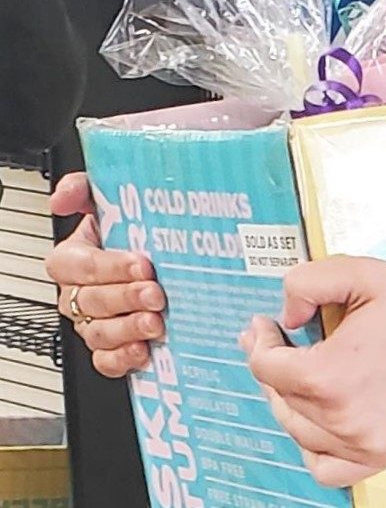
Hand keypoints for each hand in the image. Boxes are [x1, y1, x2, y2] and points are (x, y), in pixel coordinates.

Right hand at [44, 172, 166, 376]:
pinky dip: (122, 359)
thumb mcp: (109, 201)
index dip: (108, 266)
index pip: (78, 265)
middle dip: (125, 297)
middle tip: (156, 293)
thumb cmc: (131, 230)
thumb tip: (63, 197)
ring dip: (127, 328)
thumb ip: (83, 189)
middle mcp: (78, 294)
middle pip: (91, 300)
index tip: (142, 263)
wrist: (158, 257)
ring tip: (156, 322)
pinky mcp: (109, 347)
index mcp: (73, 260)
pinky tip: (143, 350)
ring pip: (98, 332)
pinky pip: (106, 360)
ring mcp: (92, 322)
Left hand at [242, 257, 385, 488]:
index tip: (265, 324)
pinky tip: (321, 420)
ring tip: (306, 374)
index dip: (258, 340)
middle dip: (273, 365)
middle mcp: (341, 417)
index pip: (265, 366)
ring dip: (292, 401)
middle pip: (279, 397)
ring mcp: (363, 442)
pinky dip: (314, 447)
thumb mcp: (364, 272)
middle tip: (284, 341)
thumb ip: (307, 282)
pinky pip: (326, 468)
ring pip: (297, 432)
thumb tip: (284, 314)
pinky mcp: (384, 454)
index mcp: (330, 373)